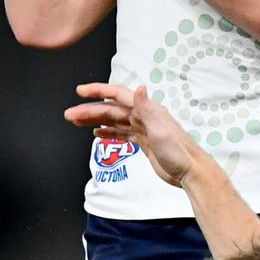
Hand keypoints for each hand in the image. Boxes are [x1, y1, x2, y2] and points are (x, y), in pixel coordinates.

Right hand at [65, 82, 203, 187]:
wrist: (190, 172)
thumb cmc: (179, 153)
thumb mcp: (161, 131)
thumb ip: (148, 109)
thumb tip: (140, 88)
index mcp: (147, 110)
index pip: (117, 95)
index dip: (98, 91)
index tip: (80, 91)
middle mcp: (144, 116)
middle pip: (111, 109)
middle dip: (89, 111)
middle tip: (70, 115)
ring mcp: (144, 128)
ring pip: (114, 120)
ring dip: (95, 120)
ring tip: (77, 122)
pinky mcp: (144, 141)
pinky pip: (122, 133)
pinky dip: (108, 132)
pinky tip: (97, 133)